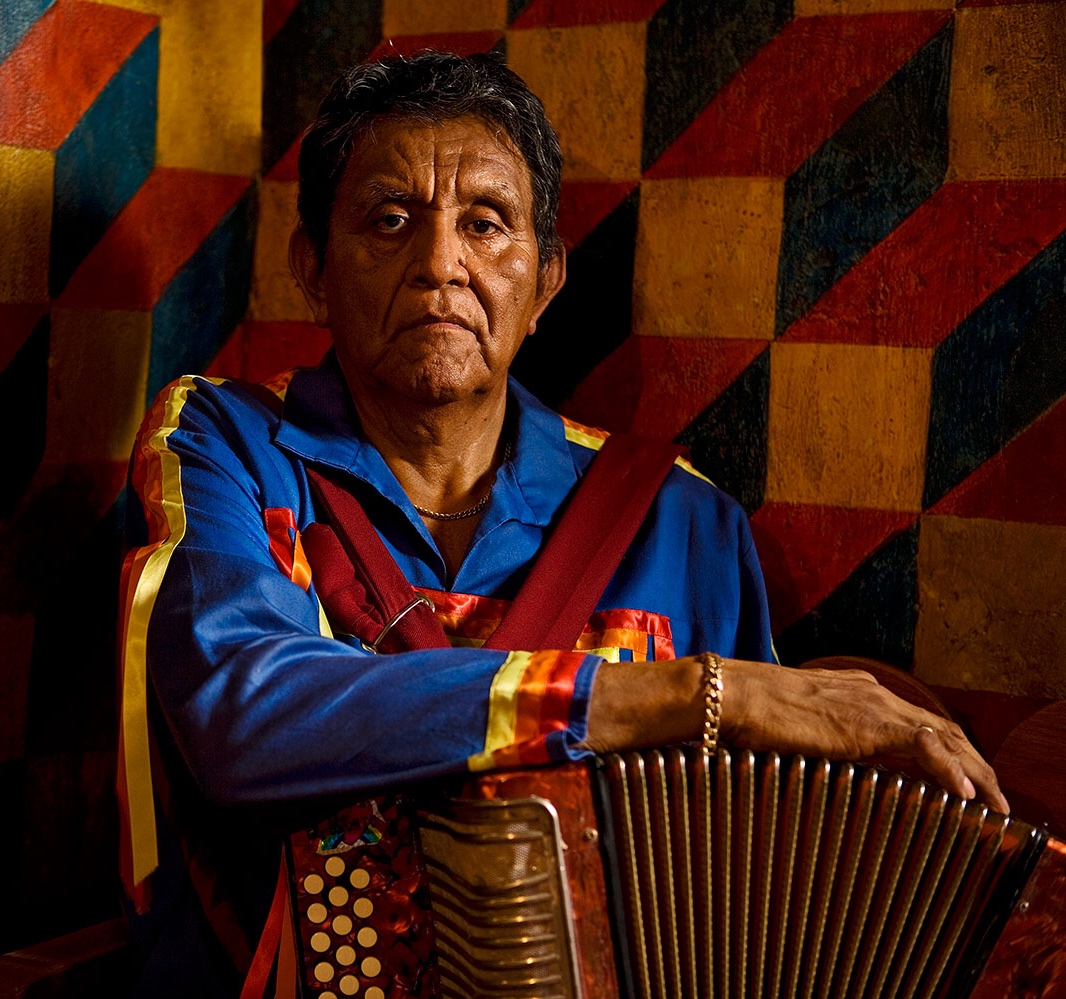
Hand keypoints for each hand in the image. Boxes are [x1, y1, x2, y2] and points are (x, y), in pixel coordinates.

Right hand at [720, 660, 1008, 813]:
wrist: (735, 697)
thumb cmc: (752, 716)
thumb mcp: (799, 731)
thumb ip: (826, 744)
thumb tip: (833, 772)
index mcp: (858, 693)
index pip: (918, 722)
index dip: (949, 752)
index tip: (967, 782)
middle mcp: (874, 693)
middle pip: (942, 729)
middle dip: (974, 764)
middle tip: (996, 800)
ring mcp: (874, 704)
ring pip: (944, 738)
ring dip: (976, 773)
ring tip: (996, 805)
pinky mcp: (869, 723)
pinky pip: (926, 746)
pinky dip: (952, 771)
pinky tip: (967, 795)